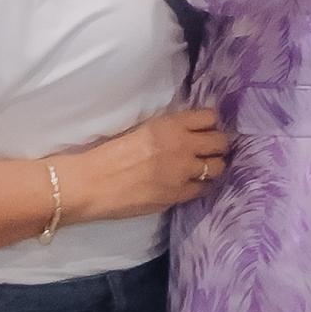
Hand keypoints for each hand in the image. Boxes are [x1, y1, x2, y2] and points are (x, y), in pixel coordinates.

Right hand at [83, 107, 233, 219]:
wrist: (90, 184)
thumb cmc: (108, 155)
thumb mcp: (142, 130)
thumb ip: (169, 131)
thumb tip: (191, 132)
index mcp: (170, 125)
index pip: (210, 117)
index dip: (210, 124)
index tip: (205, 130)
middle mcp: (183, 145)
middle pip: (220, 142)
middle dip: (217, 145)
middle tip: (208, 151)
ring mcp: (183, 172)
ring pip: (218, 167)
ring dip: (213, 167)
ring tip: (202, 169)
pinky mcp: (178, 194)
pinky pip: (204, 189)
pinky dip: (201, 186)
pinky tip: (191, 185)